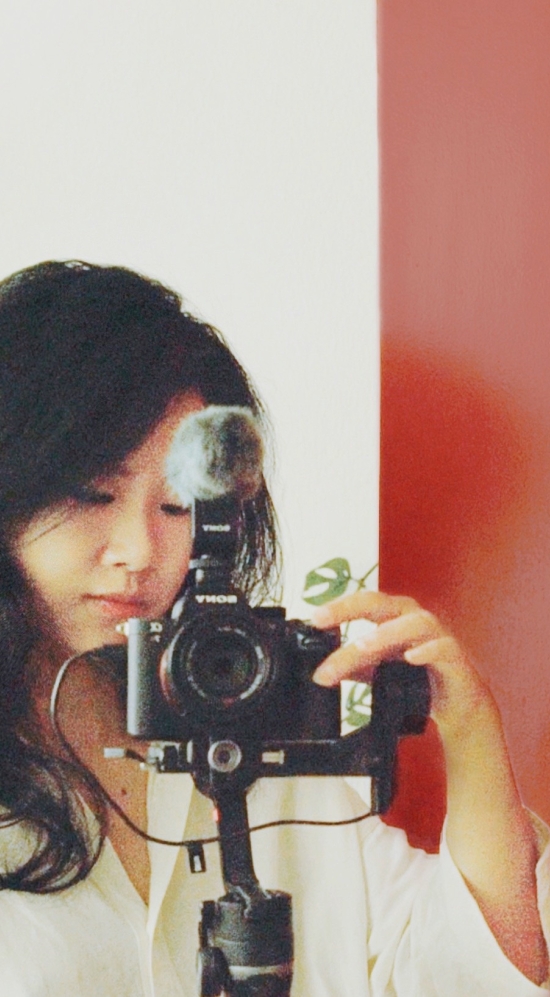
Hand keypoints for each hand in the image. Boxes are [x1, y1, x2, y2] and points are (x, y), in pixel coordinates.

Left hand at [310, 590, 494, 733]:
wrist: (457, 705)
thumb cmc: (419, 678)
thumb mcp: (378, 672)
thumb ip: (354, 666)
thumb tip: (322, 670)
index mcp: (393, 618)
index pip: (362, 604)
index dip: (337, 607)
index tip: (313, 619)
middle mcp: (412, 620)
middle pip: (381, 603)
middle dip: (350, 608)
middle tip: (323, 620)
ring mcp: (436, 635)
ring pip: (414, 623)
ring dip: (387, 633)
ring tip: (363, 646)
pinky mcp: (454, 656)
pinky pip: (442, 647)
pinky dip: (426, 650)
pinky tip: (410, 658)